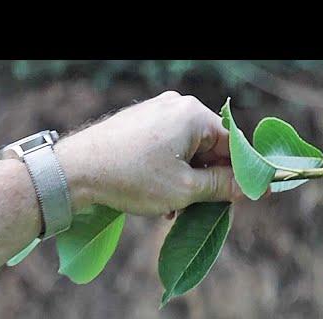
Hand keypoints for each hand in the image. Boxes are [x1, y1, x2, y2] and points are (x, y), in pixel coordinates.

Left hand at [55, 91, 242, 216]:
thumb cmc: (131, 178)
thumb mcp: (185, 189)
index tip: (247, 197)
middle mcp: (178, 106)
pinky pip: (171, 147)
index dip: (241, 173)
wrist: (74, 171)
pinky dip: (173, 170)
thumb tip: (248, 187)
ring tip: (179, 207)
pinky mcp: (141, 122)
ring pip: (190, 150)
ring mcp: (157, 111)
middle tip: (208, 208)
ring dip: (191, 179)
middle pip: (211, 147)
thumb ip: (222, 187)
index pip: (233, 145)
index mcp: (193, 115)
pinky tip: (164, 196)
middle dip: (211, 179)